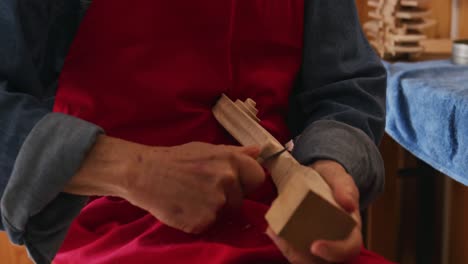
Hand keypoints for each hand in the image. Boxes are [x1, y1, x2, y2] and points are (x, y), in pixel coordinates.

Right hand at [65, 136, 264, 233]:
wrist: (143, 173)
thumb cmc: (174, 159)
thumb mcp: (205, 149)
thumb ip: (234, 152)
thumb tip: (258, 151)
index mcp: (230, 160)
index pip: (257, 177)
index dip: (246, 182)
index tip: (233, 183)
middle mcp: (227, 180)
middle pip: (240, 199)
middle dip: (227, 198)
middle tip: (202, 190)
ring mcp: (216, 202)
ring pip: (224, 213)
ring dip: (212, 209)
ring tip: (190, 197)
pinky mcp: (203, 221)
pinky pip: (208, 224)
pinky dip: (198, 220)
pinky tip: (184, 207)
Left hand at [267, 160, 361, 262]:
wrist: (317, 176)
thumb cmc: (332, 179)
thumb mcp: (340, 179)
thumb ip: (345, 188)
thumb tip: (348, 204)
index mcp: (351, 230)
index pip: (349, 248)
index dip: (334, 252)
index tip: (315, 246)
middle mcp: (336, 242)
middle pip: (322, 261)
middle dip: (301, 256)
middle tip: (283, 240)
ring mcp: (318, 243)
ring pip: (304, 259)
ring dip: (287, 250)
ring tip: (273, 232)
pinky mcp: (302, 241)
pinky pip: (293, 250)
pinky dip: (281, 242)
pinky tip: (271, 229)